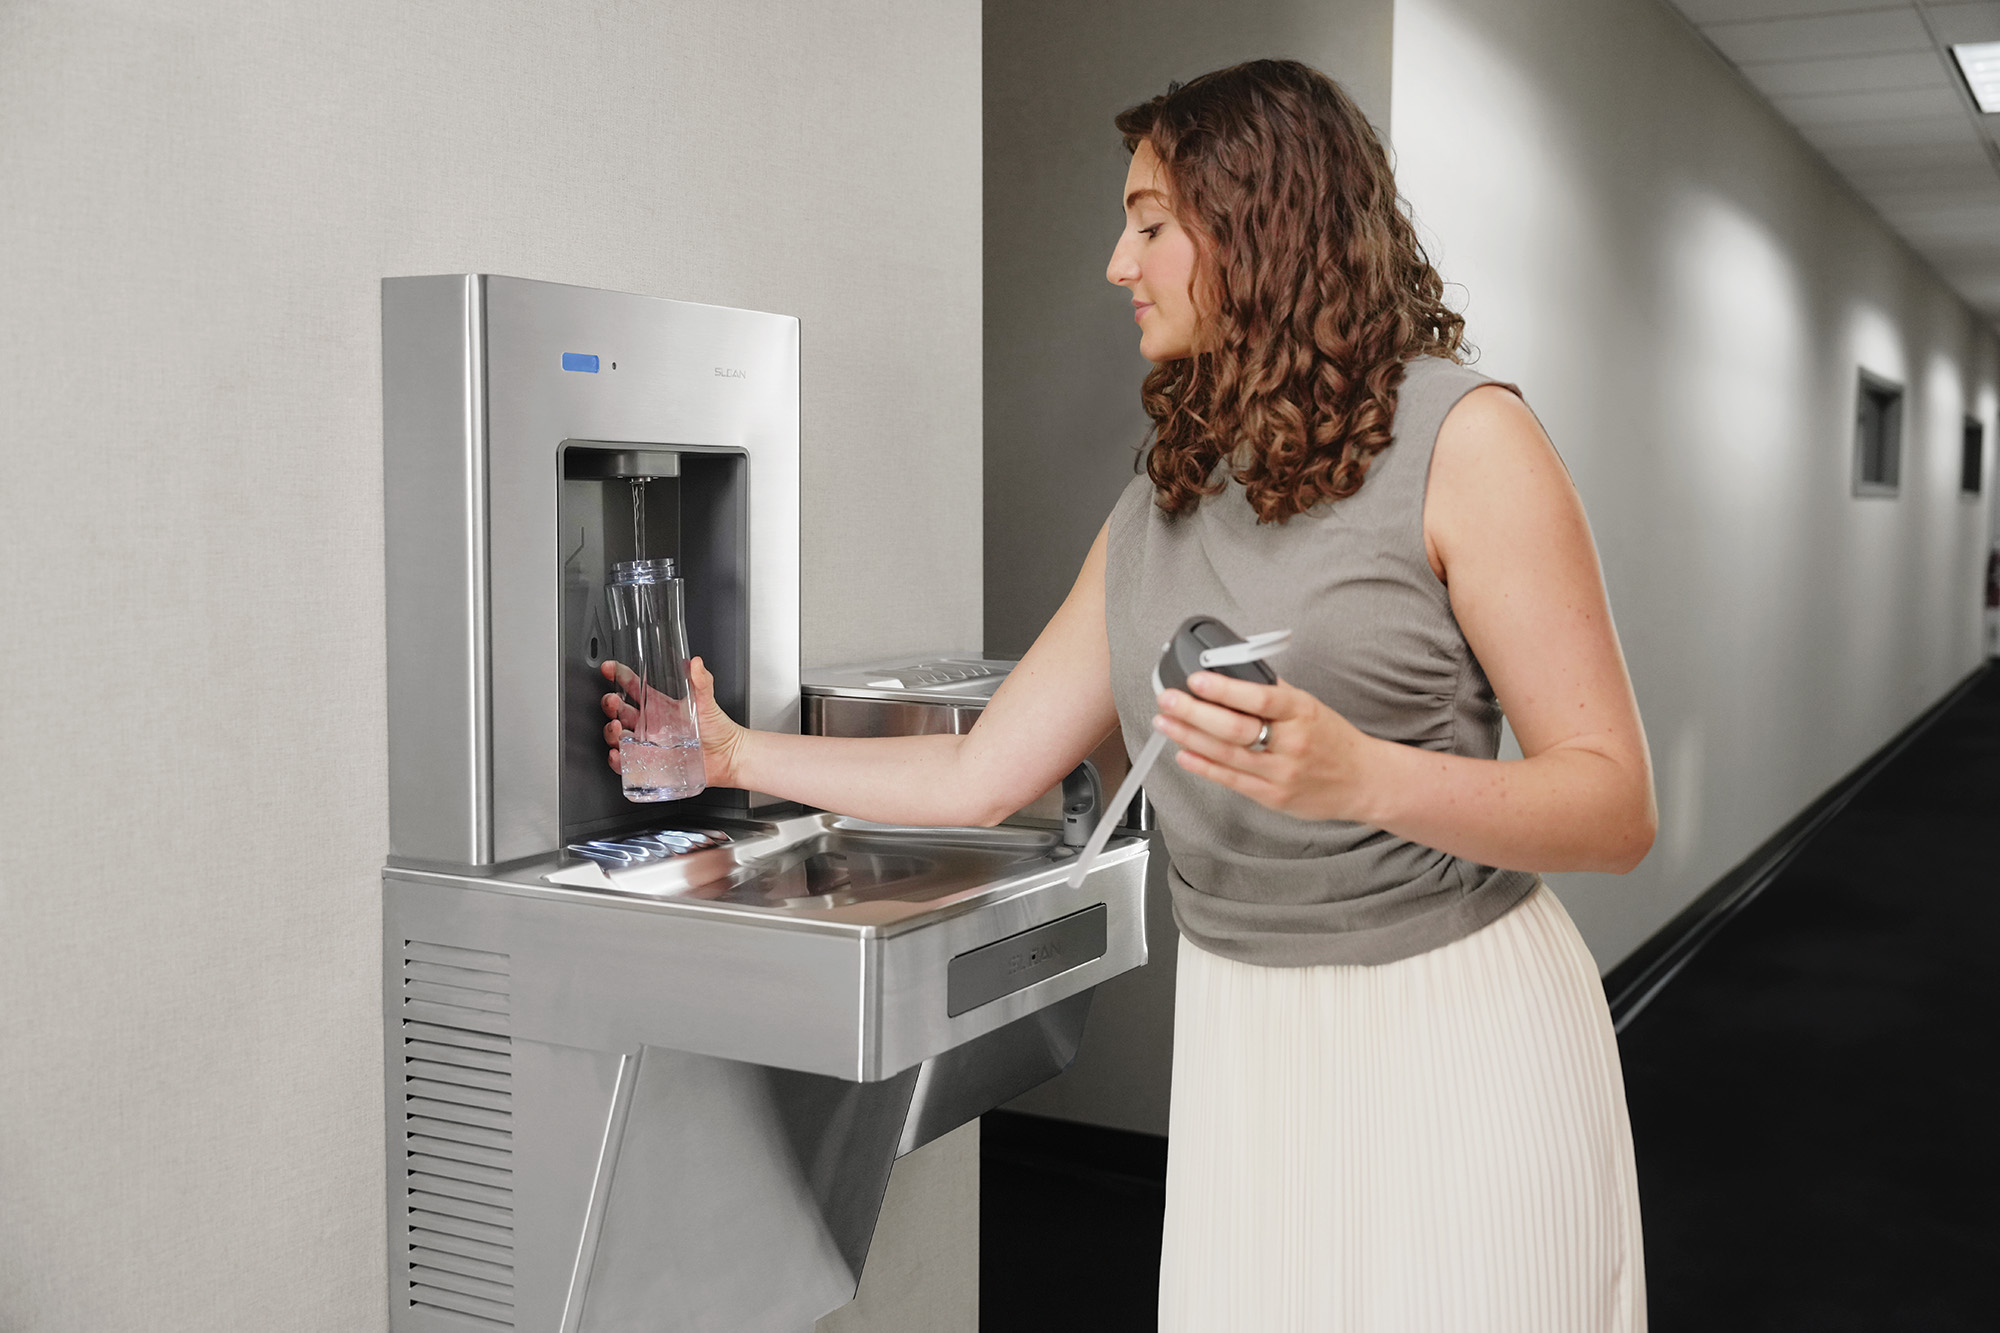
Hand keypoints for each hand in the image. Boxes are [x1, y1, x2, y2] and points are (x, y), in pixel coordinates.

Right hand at [599, 656, 745, 787]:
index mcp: (658, 705)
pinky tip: (617, 754)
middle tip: (612, 701)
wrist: (728, 757)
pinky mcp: (650, 763)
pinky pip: (627, 762)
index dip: (619, 675)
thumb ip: (702, 681)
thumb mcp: (707, 701)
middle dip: (611, 704)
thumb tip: (696, 663)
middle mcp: (649, 723)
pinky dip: (618, 759)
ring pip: (619, 736)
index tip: (610, 669)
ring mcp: (648, 743)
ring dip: (612, 731)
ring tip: (617, 727)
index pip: (633, 686)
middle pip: (620, 711)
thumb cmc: (717, 729)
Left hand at [1152, 670, 1381, 822]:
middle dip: (1195, 713)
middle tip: (1169, 700)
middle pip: (1236, 728)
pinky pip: (1231, 780)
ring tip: (1166, 722)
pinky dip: (1203, 766)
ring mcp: (1282, 772)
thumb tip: (1233, 670)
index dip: (1225, 688)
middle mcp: (1292, 742)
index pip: (1260, 697)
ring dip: (1189, 737)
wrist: (1363, 780)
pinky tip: (1184, 753)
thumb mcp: (1310, 706)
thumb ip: (1274, 691)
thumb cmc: (1332, 740)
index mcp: (1302, 712)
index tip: (1197, 678)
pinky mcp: (1273, 796)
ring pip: (1227, 755)